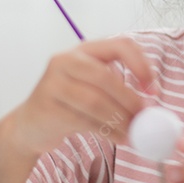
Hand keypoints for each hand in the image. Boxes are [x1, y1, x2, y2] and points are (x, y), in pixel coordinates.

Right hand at [9, 37, 155, 156]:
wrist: (31, 124)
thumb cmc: (70, 104)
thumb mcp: (92, 86)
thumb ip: (119, 87)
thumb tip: (151, 105)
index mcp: (84, 49)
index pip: (120, 45)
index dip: (141, 65)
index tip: (152, 89)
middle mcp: (66, 60)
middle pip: (106, 77)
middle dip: (130, 99)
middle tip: (143, 116)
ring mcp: (53, 82)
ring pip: (95, 101)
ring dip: (119, 119)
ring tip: (131, 132)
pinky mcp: (47, 106)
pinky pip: (83, 120)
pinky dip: (106, 131)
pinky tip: (118, 138)